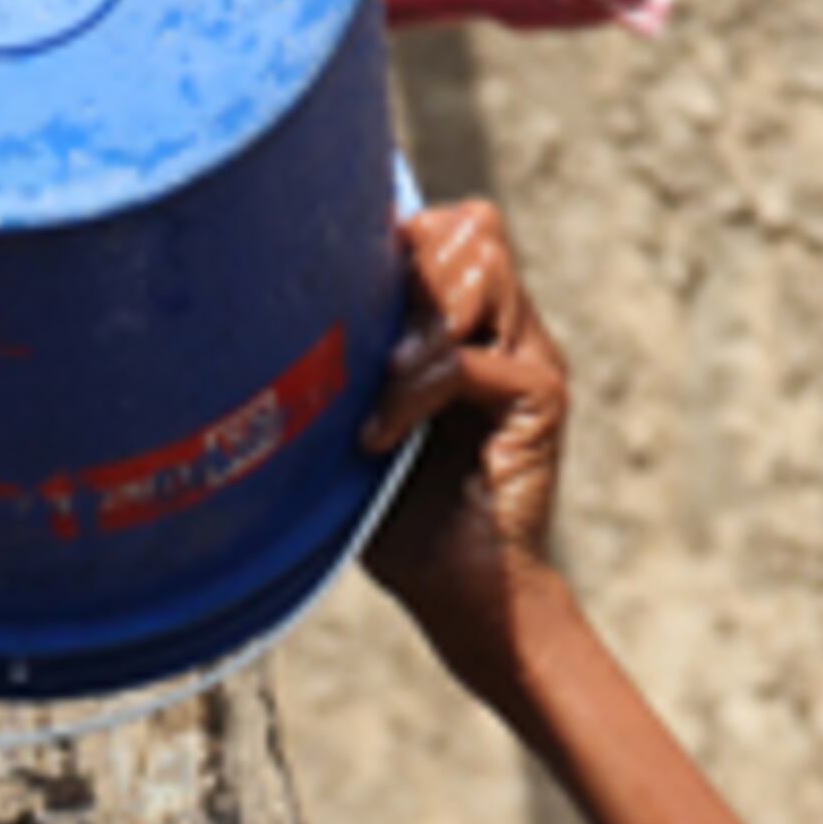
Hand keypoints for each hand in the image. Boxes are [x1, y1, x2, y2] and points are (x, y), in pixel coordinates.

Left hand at [361, 202, 568, 683]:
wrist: (459, 597)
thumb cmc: (399, 519)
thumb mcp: (354, 422)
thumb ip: (346, 359)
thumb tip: (279, 305)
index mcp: (469, 323)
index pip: (449, 227)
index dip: (395, 245)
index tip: (341, 303)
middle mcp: (508, 329)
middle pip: (471, 228)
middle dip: (406, 277)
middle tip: (368, 354)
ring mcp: (532, 356)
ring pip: (479, 269)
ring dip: (413, 330)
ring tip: (378, 395)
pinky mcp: (543, 394)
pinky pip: (467, 359)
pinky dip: (414, 393)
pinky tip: (380, 438)